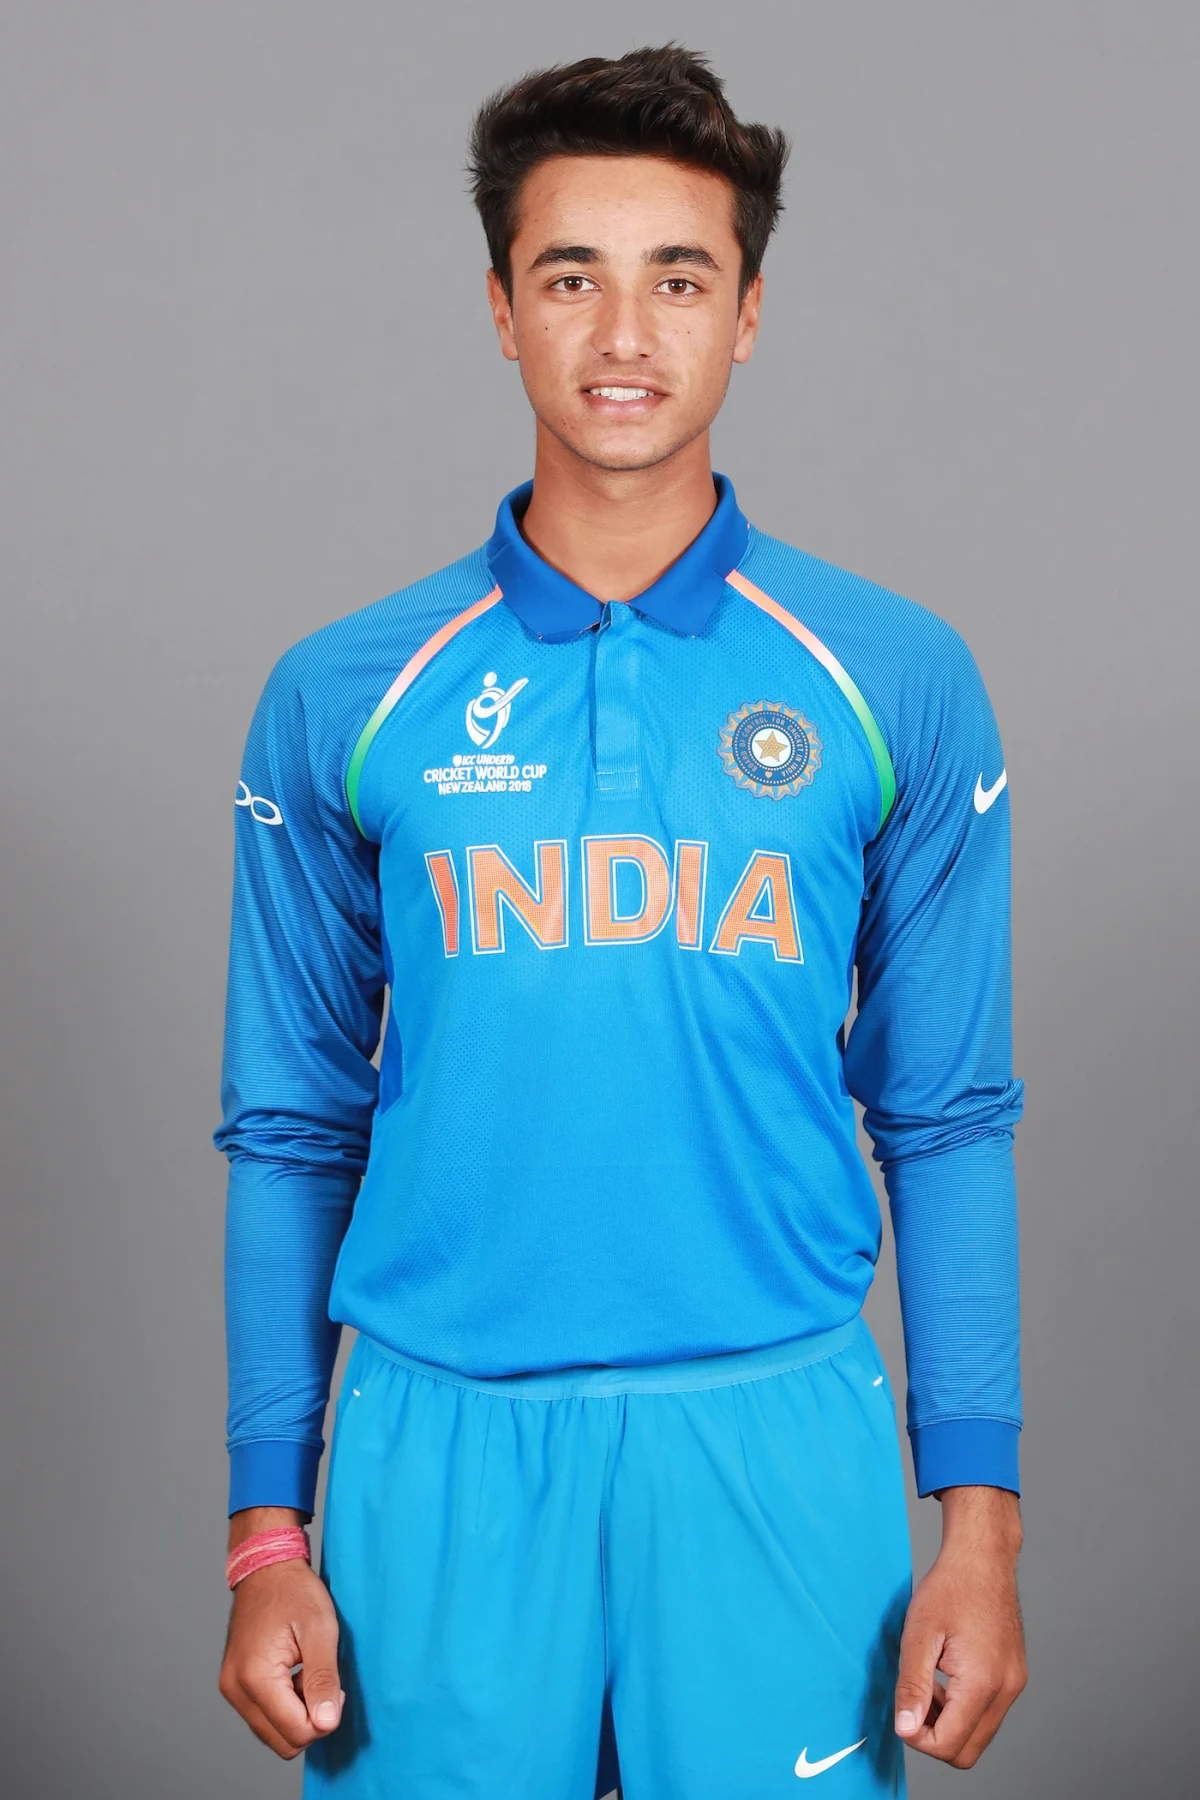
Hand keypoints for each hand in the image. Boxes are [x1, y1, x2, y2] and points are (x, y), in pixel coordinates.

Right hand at [218, 1506, 344, 1759]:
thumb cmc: (294, 1592)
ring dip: (297, 1715)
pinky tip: (294, 1675)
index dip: (325, 1719)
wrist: (266, 1569)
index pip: (296, 1733)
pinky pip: (264, 1718)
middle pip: (283, 1743)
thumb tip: (327, 1724)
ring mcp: (231, 1690)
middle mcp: (235, 1690)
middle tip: (322, 1680)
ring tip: (306, 1673)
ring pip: (273, 1734)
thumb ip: (323, 1679)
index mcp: (255, 1677)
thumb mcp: (320, 1630)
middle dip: (311, 1721)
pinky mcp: (234, 1687)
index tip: (335, 1687)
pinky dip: (285, 1707)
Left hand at [894, 1485, 1026, 1767]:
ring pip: (979, 1735)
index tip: (901, 1712)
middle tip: (913, 1700)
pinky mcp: (1014, 1677)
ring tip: (928, 1682)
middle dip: (935, 1737)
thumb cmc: (951, 1588)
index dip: (918, 1738)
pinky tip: (945, 1677)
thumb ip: (912, 1686)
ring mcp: (1014, 1685)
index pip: (950, 1745)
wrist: (982, 1559)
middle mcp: (1007, 1690)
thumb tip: (905, 1730)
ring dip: (948, 1722)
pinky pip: (987, 1714)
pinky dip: (962, 1708)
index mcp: (984, 1682)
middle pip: (968, 1751)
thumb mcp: (919, 1635)